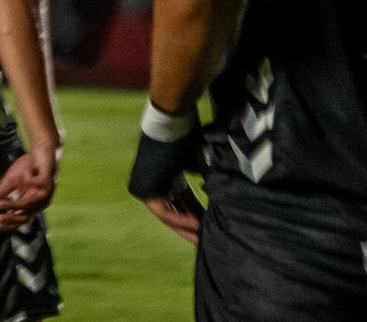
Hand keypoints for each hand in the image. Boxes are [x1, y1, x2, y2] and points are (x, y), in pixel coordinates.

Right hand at [0, 141, 58, 231]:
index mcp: (33, 204)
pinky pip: (33, 182)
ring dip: (12, 204)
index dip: (7, 225)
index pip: (20, 219)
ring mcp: (46, 193)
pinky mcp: (49, 181)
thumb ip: (0, 194)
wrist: (42, 150)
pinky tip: (26, 171)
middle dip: (9, 218)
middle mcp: (41, 203)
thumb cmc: (27, 167)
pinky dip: (26, 177)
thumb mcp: (10, 181)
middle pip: (25, 216)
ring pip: (27, 204)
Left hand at [128, 128, 203, 243]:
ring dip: (188, 227)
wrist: (171, 125)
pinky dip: (180, 219)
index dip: (197, 217)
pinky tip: (197, 225)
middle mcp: (155, 184)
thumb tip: (222, 195)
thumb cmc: (187, 138)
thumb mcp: (196, 165)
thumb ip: (203, 182)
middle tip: (208, 241)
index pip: (182, 204)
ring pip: (169, 215)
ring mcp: (147, 188)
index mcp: (167, 178)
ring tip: (204, 237)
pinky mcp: (144, 191)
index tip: (210, 228)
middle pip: (175, 212)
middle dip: (193, 228)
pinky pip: (163, 211)